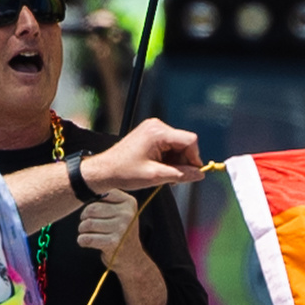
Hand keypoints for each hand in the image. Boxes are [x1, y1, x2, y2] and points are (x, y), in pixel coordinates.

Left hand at [75, 194, 152, 274]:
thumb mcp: (120, 211)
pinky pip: (86, 238)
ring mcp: (121, 229)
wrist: (132, 259)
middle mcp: (127, 214)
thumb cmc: (120, 232)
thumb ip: (107, 198)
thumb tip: (84, 187)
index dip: (91, 202)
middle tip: (88, 225)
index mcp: (129, 202)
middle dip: (84, 218)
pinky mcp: (113, 243)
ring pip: (87, 224)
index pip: (101, 193)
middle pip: (91, 209)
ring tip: (89, 234)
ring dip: (82, 230)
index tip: (94, 212)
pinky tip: (88, 242)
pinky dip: (82, 241)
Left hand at [85, 118, 206, 197]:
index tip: (191, 173)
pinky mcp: (150, 134)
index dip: (194, 158)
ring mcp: (153, 129)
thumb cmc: (124, 172)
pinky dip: (169, 158)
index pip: (190, 140)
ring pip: (178, 146)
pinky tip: (160, 168)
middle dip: (183, 161)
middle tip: (174, 178)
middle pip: (185, 143)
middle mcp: (157, 126)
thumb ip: (181, 174)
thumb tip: (199, 174)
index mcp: (158, 133)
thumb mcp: (155, 176)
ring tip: (164, 174)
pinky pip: (169, 145)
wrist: (105, 170)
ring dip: (176, 161)